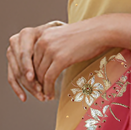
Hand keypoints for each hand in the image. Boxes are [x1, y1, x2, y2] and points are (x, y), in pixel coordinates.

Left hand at [6, 14, 130, 101]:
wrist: (99, 32)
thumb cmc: (85, 35)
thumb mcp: (62, 38)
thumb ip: (52, 47)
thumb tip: (49, 63)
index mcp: (42, 35)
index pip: (30, 58)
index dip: (32, 73)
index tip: (36, 83)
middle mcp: (43, 42)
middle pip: (33, 67)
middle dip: (36, 82)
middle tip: (39, 93)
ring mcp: (51, 50)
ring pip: (40, 74)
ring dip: (41, 88)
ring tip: (45, 97)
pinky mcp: (60, 59)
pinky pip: (49, 78)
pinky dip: (48, 89)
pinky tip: (50, 95)